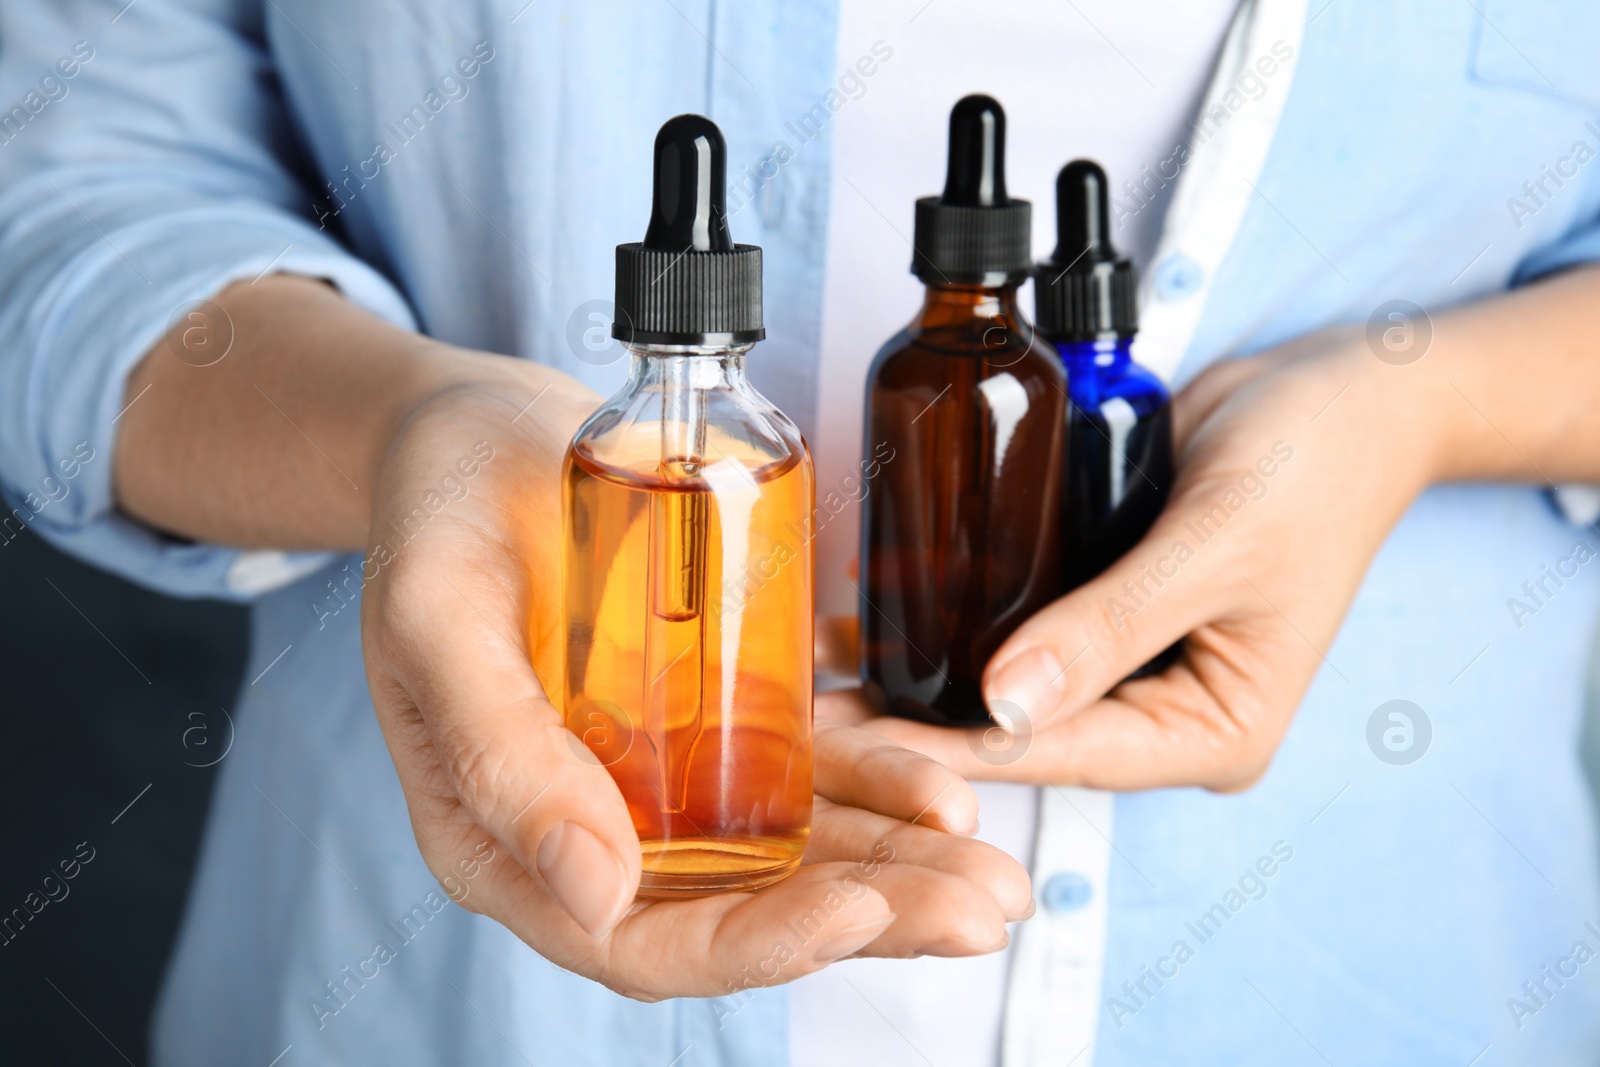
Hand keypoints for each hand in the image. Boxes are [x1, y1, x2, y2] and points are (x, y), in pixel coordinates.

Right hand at [359, 361, 1029, 1001]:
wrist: (479, 429)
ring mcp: (666, 773)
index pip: (636, 938)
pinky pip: (810, 767)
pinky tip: (948, 784)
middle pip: (742, 906)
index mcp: (509, 839)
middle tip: (981, 909)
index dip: (751, 945)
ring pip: (794, 847)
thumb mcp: (440, 620)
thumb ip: (502, 756)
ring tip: (998, 876)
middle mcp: (598, 825)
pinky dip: (879, 780)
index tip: (853, 913)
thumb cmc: (437, 513)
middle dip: (868, 915)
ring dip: (897, 865)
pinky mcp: (717, 712)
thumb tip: (598, 893)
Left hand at [853, 331, 1441, 789]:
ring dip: (926, 667)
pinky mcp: (1104, 611)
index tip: (859, 742)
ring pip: (1011, 681)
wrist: (1341, 392)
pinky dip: (958, 616)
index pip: (1063, 752)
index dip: (955, 748)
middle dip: (924, 717)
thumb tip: (1002, 703)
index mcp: (1212, 734)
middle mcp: (1164, 715)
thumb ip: (1111, 624)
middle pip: (1025, 728)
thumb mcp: (1218, 544)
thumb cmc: (1312, 464)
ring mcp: (1130, 665)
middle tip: (816, 707)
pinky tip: (879, 605)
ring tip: (823, 663)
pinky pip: (1021, 624)